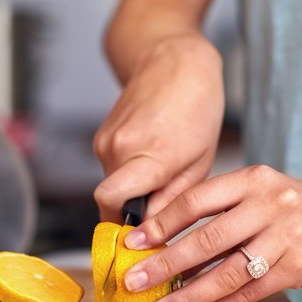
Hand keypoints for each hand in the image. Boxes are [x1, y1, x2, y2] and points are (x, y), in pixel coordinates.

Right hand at [94, 33, 223, 221]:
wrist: (173, 60)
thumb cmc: (196, 105)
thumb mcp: (200, 160)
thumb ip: (172, 200)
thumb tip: (153, 232)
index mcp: (149, 154)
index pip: (111, 203)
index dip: (122, 227)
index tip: (139, 242)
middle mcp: (118, 148)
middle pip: (111, 202)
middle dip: (133, 212)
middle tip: (162, 210)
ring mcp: (105, 140)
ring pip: (111, 185)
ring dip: (133, 191)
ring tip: (162, 173)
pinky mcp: (101, 136)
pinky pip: (111, 168)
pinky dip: (128, 173)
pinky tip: (152, 156)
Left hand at [121, 165, 301, 301]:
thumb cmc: (289, 206)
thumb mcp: (256, 190)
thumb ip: (217, 206)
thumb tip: (161, 237)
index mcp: (252, 179)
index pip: (196, 200)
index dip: (161, 223)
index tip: (133, 242)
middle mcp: (269, 205)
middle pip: (207, 238)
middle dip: (165, 263)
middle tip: (134, 280)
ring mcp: (285, 238)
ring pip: (227, 273)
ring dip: (188, 295)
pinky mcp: (296, 269)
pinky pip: (248, 293)